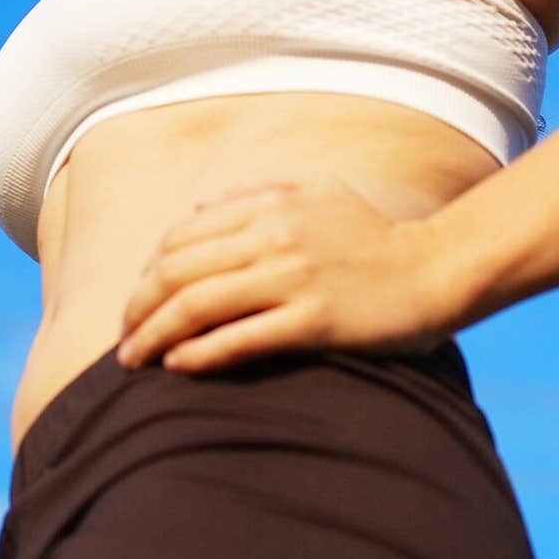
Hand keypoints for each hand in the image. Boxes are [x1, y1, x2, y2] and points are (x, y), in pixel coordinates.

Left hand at [116, 175, 454, 372]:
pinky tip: (177, 367)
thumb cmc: (375, 236)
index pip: (181, 237)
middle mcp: (276, 237)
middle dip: (138, 307)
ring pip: (198, 306)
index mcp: (271, 206)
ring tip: (133, 361)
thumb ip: (259, 191)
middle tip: (123, 338)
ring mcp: (294, 279)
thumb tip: (201, 207)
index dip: (147, 271)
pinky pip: (240, 339)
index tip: (137, 301)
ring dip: (155, 335)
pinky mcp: (315, 321)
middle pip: (178, 271)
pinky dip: (199, 354)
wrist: (435, 271)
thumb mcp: (320, 192)